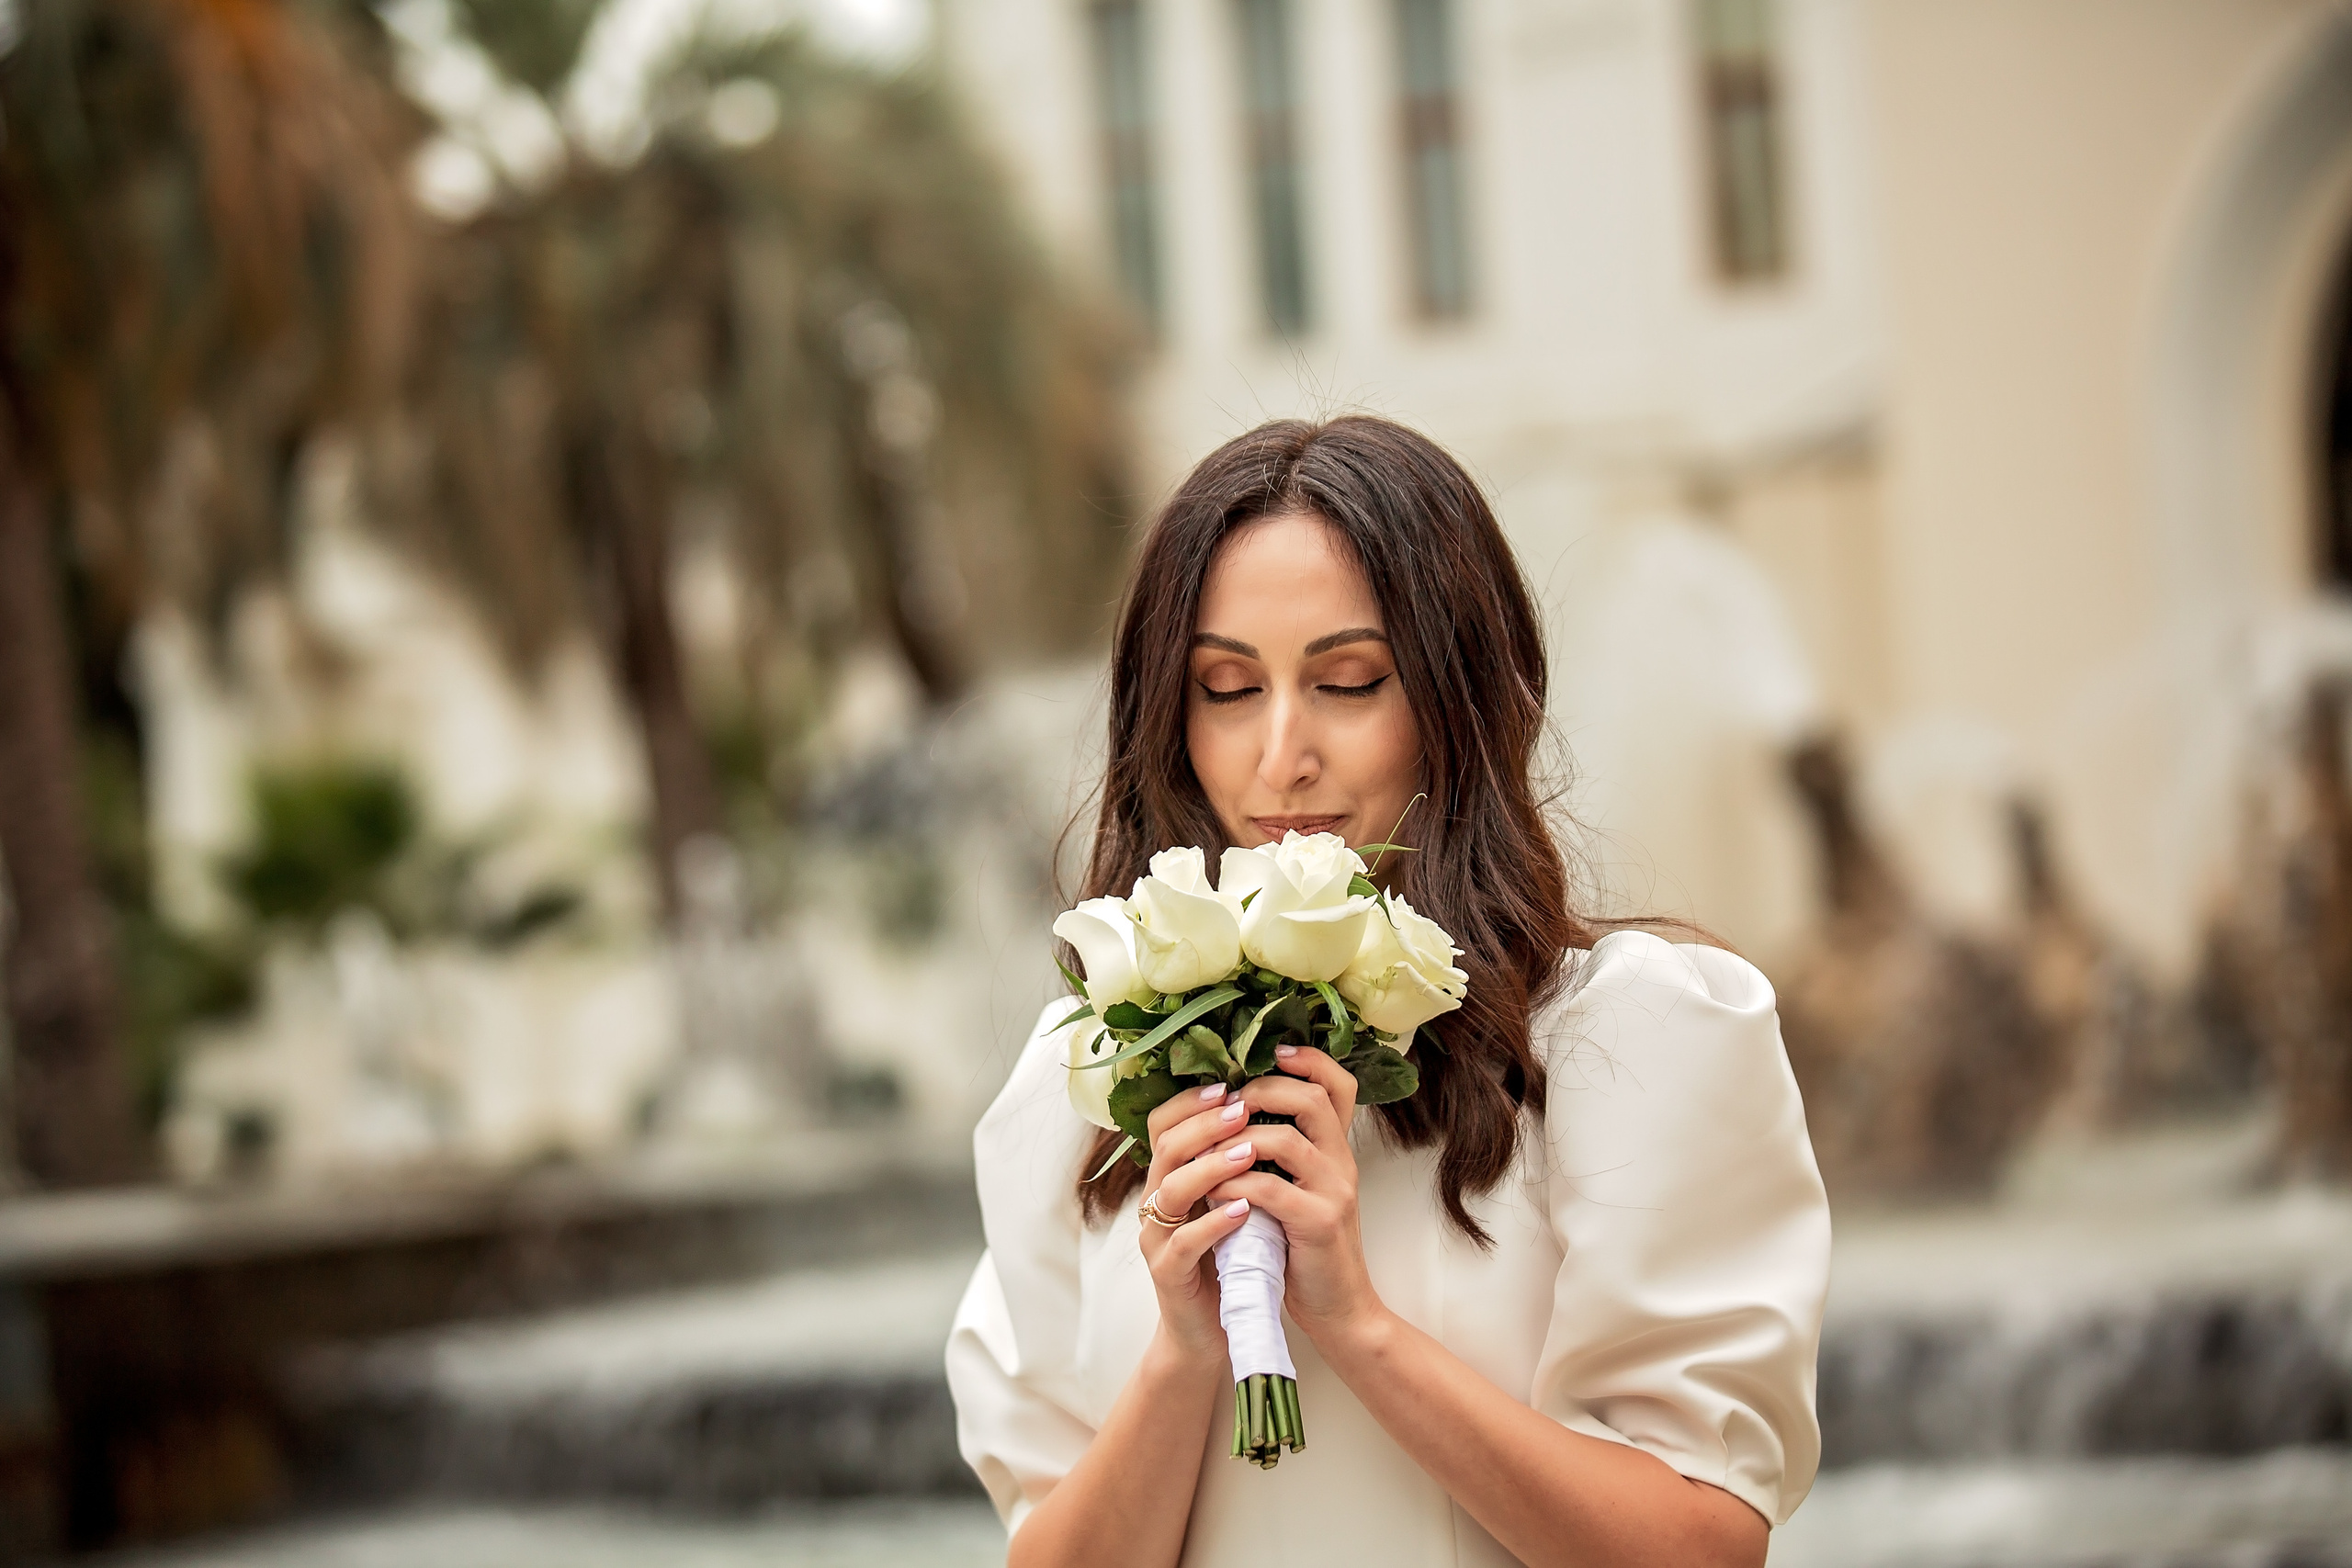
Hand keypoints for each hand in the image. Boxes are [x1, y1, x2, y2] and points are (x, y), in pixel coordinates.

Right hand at [1135, 1083, 1257, 1361]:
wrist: (1219, 1329)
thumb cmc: (1231, 1259)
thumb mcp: (1233, 1201)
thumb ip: (1237, 1163)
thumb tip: (1266, 1110)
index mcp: (1169, 1179)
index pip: (1164, 1124)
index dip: (1192, 1102)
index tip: (1230, 1086)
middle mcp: (1155, 1203)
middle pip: (1165, 1147)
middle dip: (1204, 1124)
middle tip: (1242, 1109)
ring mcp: (1157, 1240)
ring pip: (1169, 1190)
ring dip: (1210, 1167)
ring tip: (1249, 1154)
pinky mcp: (1168, 1275)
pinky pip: (1183, 1243)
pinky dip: (1213, 1224)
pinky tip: (1243, 1210)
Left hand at [1207, 1045, 1380, 1339]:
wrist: (1339, 1310)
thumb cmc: (1306, 1249)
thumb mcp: (1303, 1192)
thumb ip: (1284, 1157)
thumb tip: (1236, 1113)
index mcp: (1338, 1151)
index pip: (1339, 1086)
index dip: (1309, 1059)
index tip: (1273, 1052)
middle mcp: (1343, 1164)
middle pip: (1311, 1099)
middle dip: (1262, 1090)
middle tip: (1228, 1102)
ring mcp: (1334, 1193)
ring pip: (1287, 1140)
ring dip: (1238, 1139)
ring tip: (1209, 1148)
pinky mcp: (1318, 1225)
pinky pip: (1269, 1189)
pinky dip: (1233, 1183)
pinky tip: (1212, 1189)